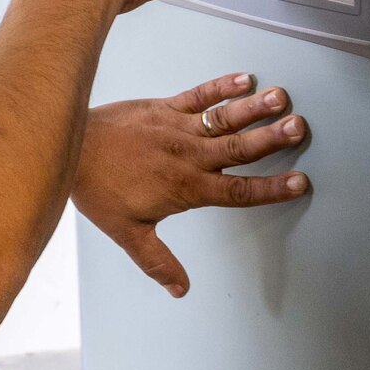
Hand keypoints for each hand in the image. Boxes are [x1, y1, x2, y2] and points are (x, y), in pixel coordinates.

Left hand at [73, 71, 309, 296]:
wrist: (69, 147)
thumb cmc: (95, 187)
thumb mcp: (127, 232)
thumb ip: (157, 261)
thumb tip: (180, 290)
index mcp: (186, 187)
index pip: (238, 191)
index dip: (271, 189)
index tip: (300, 183)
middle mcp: (188, 156)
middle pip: (239, 149)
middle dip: (272, 139)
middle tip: (300, 128)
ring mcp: (177, 128)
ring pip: (224, 118)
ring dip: (254, 108)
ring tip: (281, 98)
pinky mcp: (164, 108)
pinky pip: (198, 95)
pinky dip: (221, 86)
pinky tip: (244, 78)